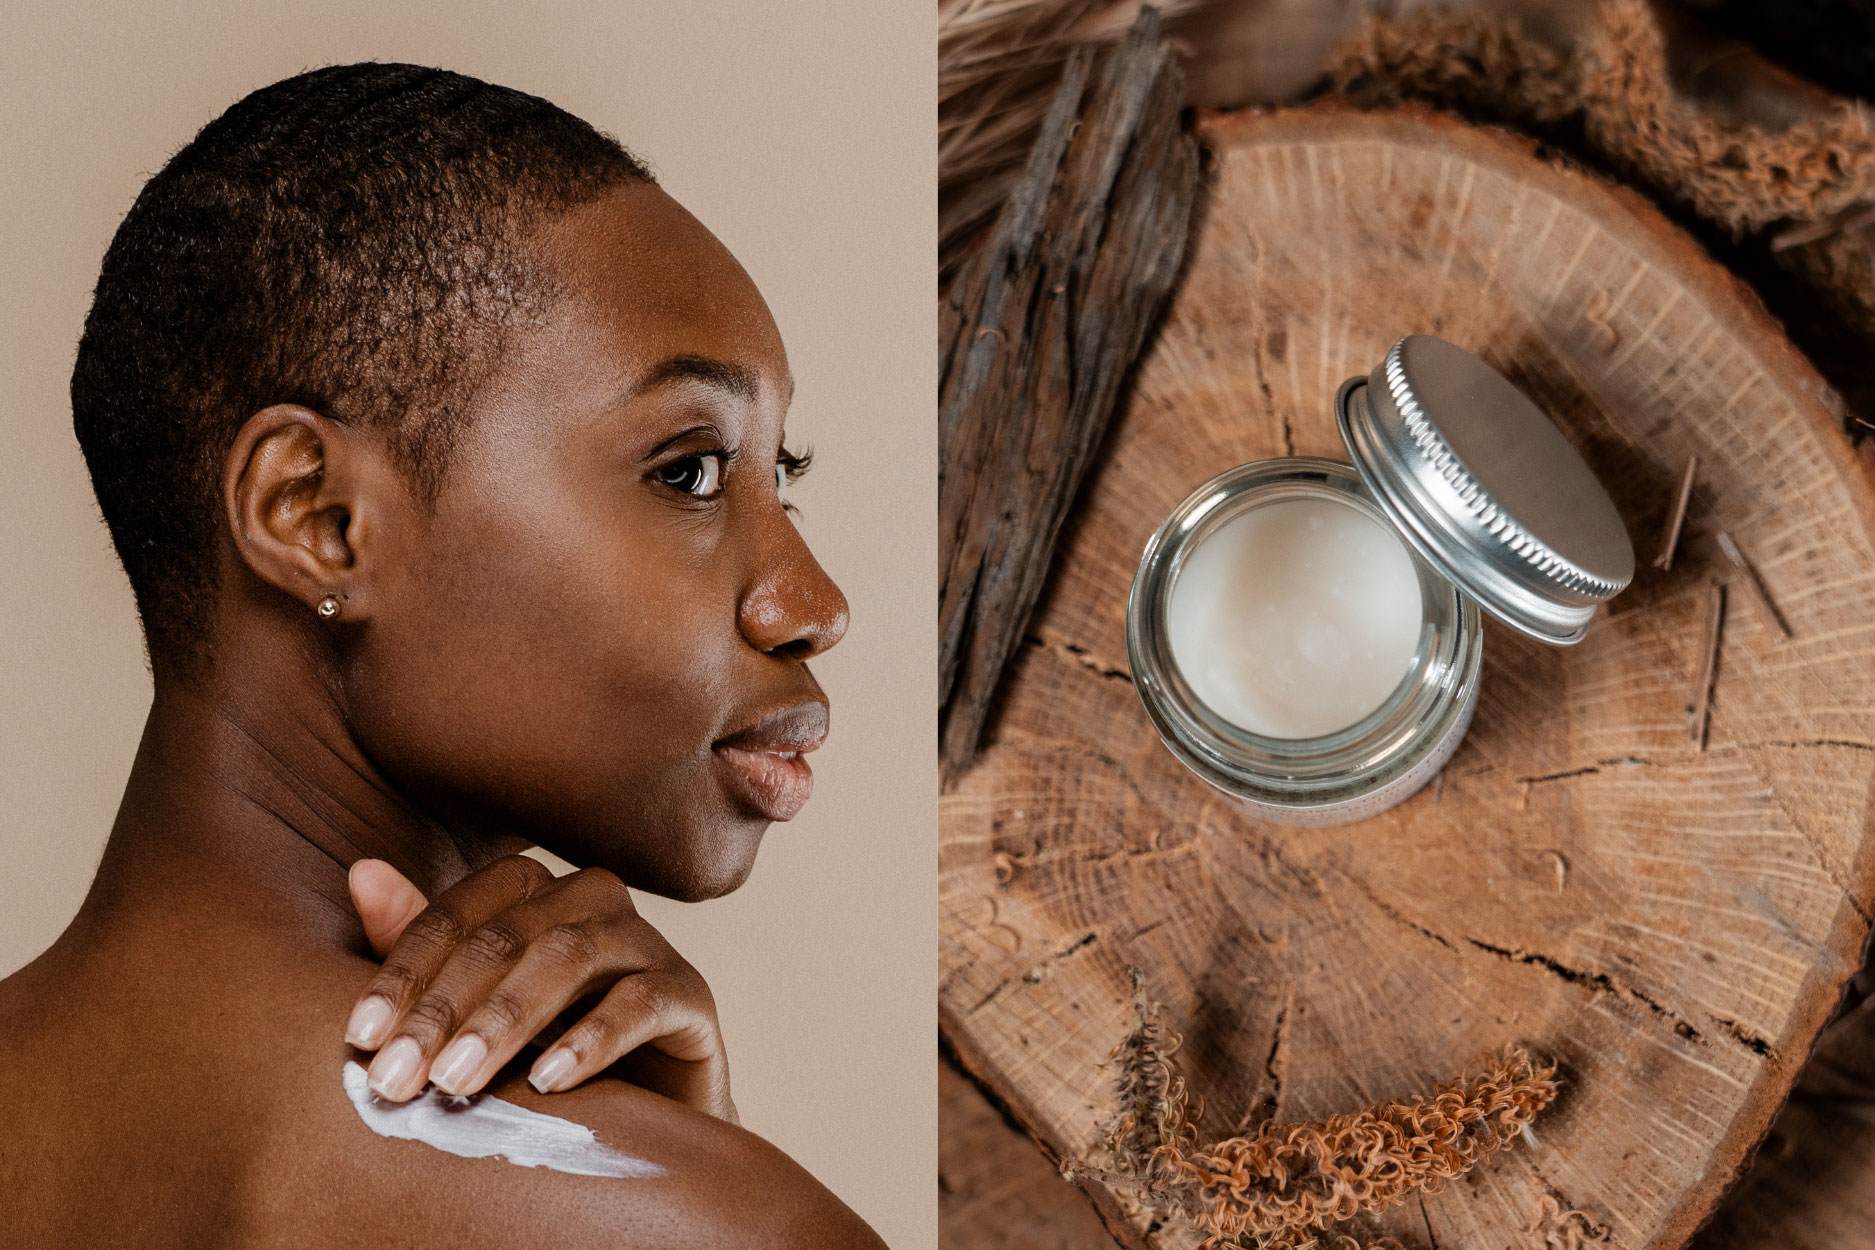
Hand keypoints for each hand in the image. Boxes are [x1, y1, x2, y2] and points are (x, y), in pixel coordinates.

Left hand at [343, 853, 735, 1122]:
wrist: (651, 1112)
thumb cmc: (548, 1050)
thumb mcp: (473, 1007)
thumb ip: (421, 944)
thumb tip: (362, 873)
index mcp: (534, 890)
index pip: (458, 913)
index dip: (404, 972)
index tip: (360, 1039)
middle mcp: (591, 898)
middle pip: (506, 935)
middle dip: (443, 1010)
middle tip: (397, 1080)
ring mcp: (646, 941)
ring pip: (568, 957)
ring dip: (504, 1021)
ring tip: (456, 1082)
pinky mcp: (689, 992)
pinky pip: (642, 1001)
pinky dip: (591, 1039)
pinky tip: (548, 1082)